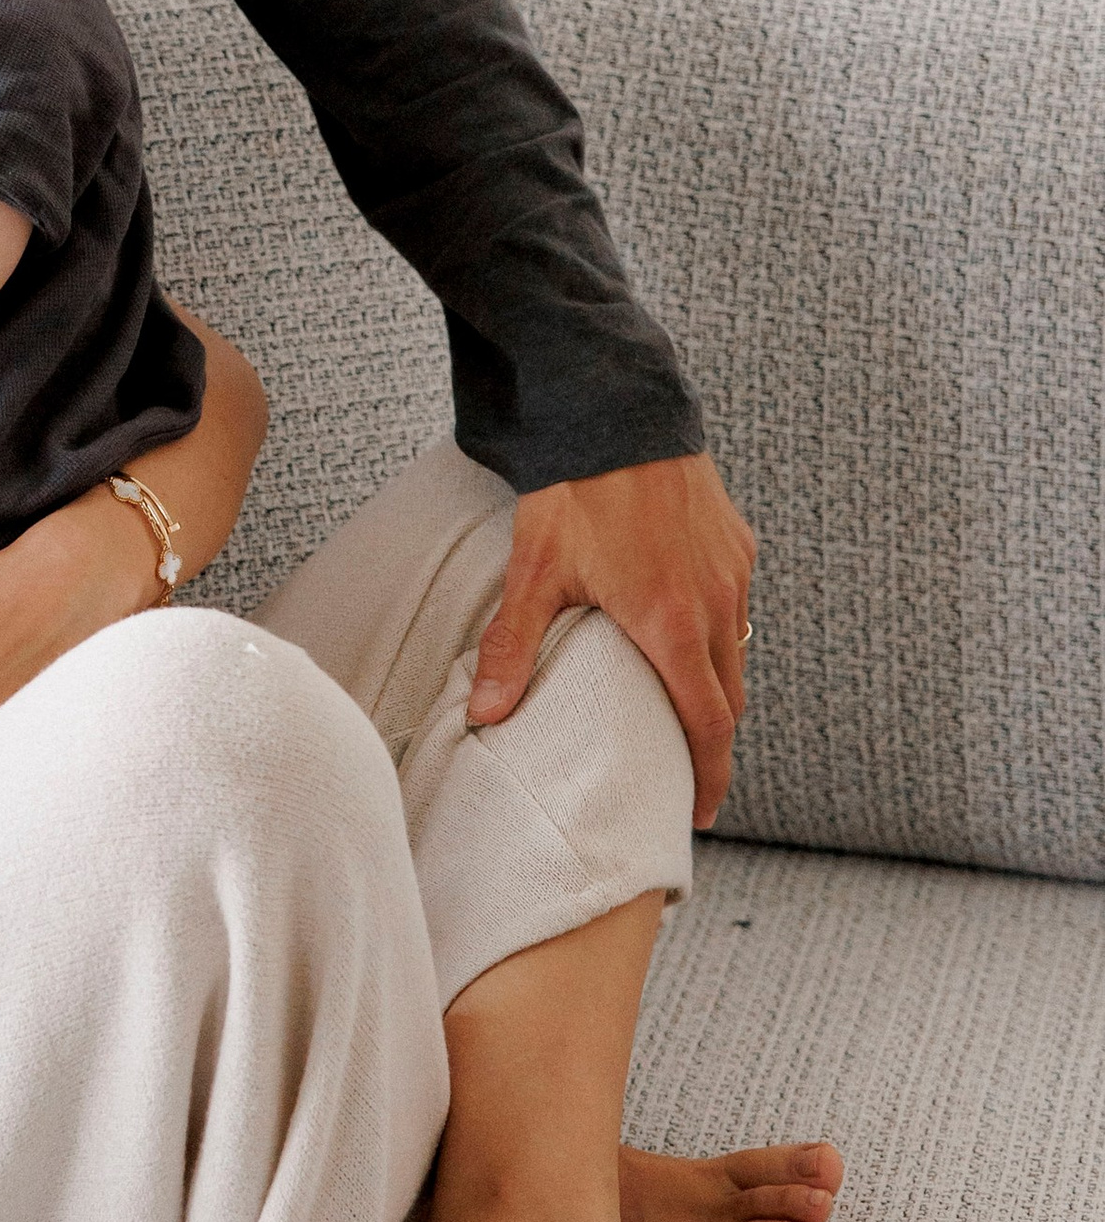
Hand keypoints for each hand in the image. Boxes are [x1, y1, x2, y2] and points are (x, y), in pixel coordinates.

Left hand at [467, 451, 755, 828]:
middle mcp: (714, 603)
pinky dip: (719, 636)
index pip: (706, 723)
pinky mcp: (736, 543)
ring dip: (717, 689)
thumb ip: (513, 648)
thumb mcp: (537, 571)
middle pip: (729, 698)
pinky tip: (687, 635)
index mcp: (671, 624)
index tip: (698, 812)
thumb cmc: (575, 491)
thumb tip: (485, 715)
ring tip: (684, 713)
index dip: (707, 775)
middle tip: (685, 776)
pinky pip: (735, 606)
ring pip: (737, 652)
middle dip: (712, 744)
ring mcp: (731, 571)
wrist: (618, 409)